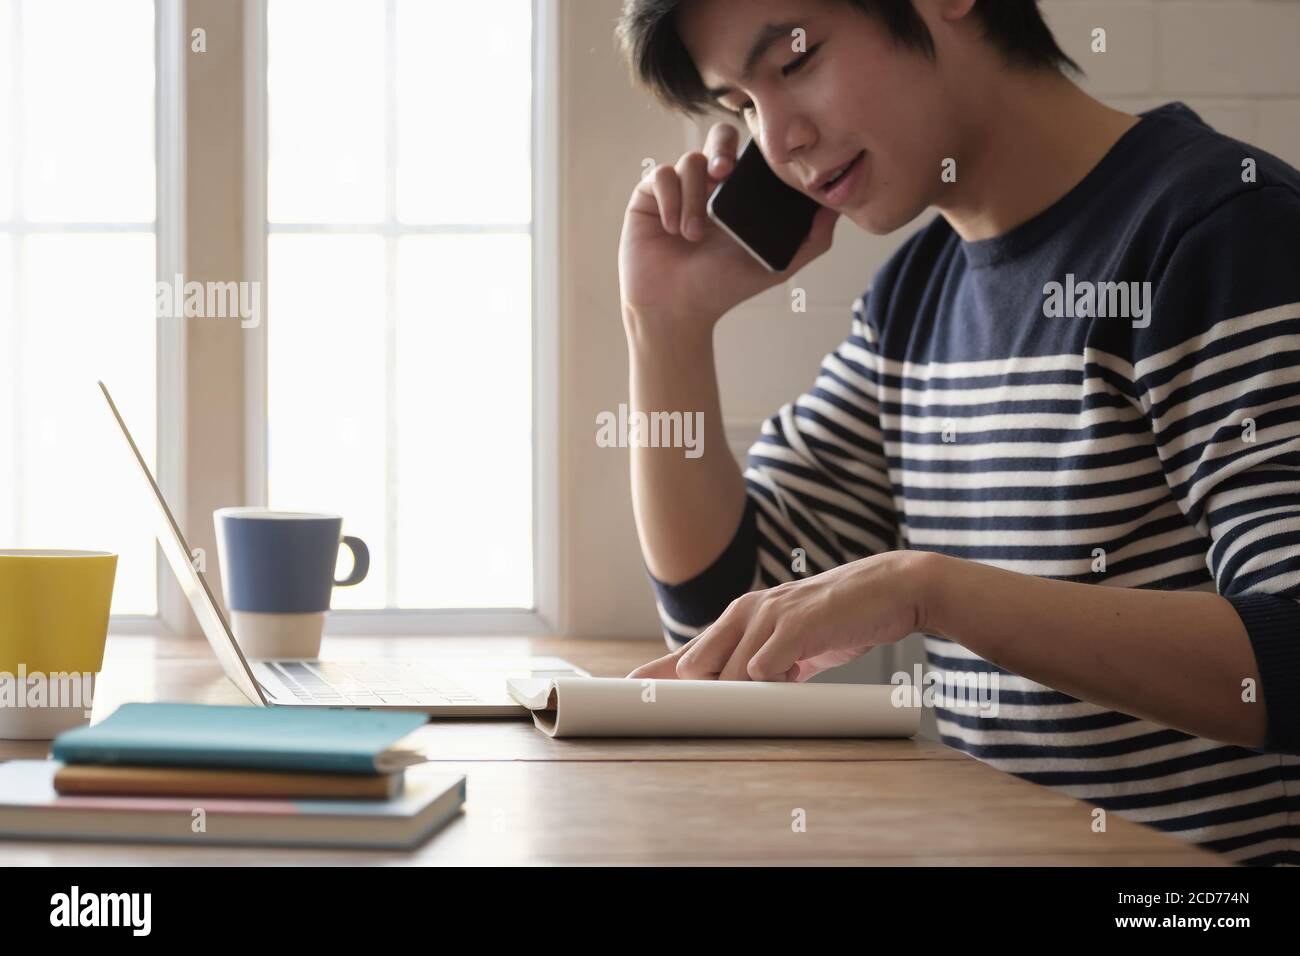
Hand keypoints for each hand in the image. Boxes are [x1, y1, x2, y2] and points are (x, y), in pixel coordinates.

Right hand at [618, 121, 839, 335]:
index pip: (750, 153)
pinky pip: (660, 176)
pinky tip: (673, 228)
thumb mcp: (777, 266)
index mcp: (738, 194)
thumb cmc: (723, 288)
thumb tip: (837, 208)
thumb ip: (811, 239)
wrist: (678, 308)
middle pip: (718, 137)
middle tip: (723, 173)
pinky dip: (670, 199)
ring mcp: (678, 188)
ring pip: (689, 161)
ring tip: (693, 234)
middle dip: (722, 149)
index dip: (752, 151)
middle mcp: (708, 185)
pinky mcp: (648, 196)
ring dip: (694, 197)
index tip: (753, 169)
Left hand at [627, 551, 937, 682]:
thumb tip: (737, 696)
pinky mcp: (797, 625)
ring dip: (742, 693)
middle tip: (684, 719)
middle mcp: (747, 613)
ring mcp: (770, 616)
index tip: (625, 693)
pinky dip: (771, 681)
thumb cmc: (836, 619)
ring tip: (766, 692)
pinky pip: (767, 665)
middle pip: (699, 665)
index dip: (656, 675)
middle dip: (692, 695)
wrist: (889, 590)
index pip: (687, 654)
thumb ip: (761, 665)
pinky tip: (787, 679)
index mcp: (740, 619)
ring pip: (731, 671)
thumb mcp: (788, 644)